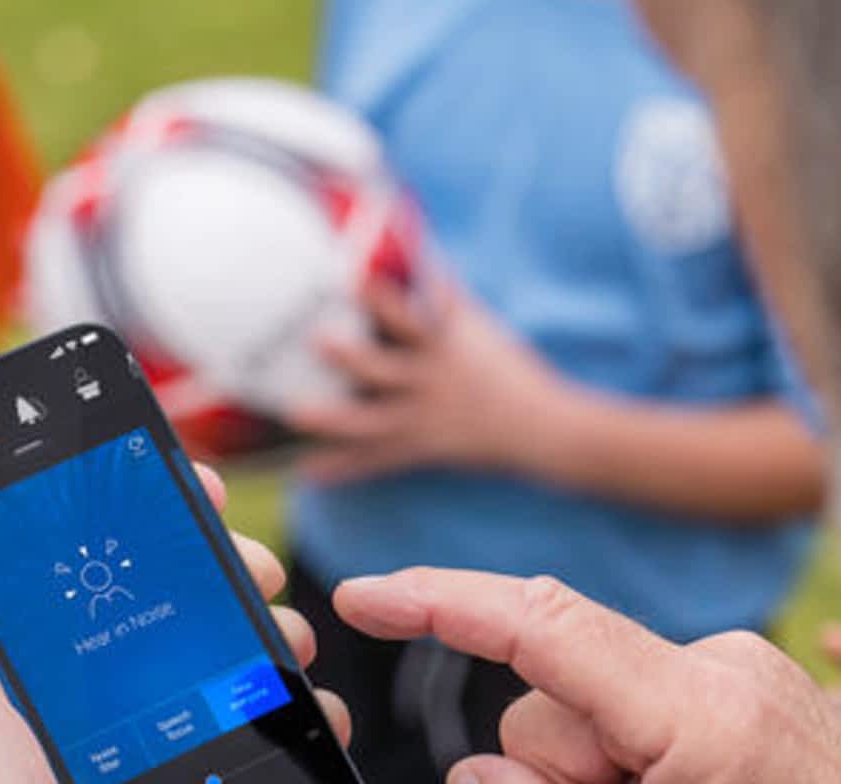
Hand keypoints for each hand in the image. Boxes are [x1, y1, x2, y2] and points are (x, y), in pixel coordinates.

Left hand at [0, 469, 346, 783]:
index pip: (39, 555)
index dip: (94, 502)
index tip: (155, 471)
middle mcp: (44, 705)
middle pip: (138, 597)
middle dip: (202, 560)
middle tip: (244, 556)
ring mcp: (117, 756)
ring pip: (202, 660)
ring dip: (257, 630)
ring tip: (288, 634)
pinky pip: (240, 739)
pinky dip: (284, 714)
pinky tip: (311, 702)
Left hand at [291, 279, 569, 484]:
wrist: (544, 430)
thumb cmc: (509, 370)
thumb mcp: (481, 329)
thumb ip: (446, 296)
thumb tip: (421, 255)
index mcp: (445, 347)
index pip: (411, 317)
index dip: (383, 299)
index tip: (354, 278)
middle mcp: (430, 383)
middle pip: (385, 370)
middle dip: (352, 357)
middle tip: (316, 341)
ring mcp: (424, 420)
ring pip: (372, 423)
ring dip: (333, 420)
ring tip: (297, 413)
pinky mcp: (422, 450)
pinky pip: (376, 462)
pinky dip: (343, 468)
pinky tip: (308, 471)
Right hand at [333, 571, 840, 783]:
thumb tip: (476, 780)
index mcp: (700, 705)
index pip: (540, 626)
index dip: (438, 606)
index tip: (360, 595)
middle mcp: (727, 664)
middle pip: (559, 704)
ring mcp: (749, 679)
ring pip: (600, 724)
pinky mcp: (760, 705)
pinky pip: (649, 732)